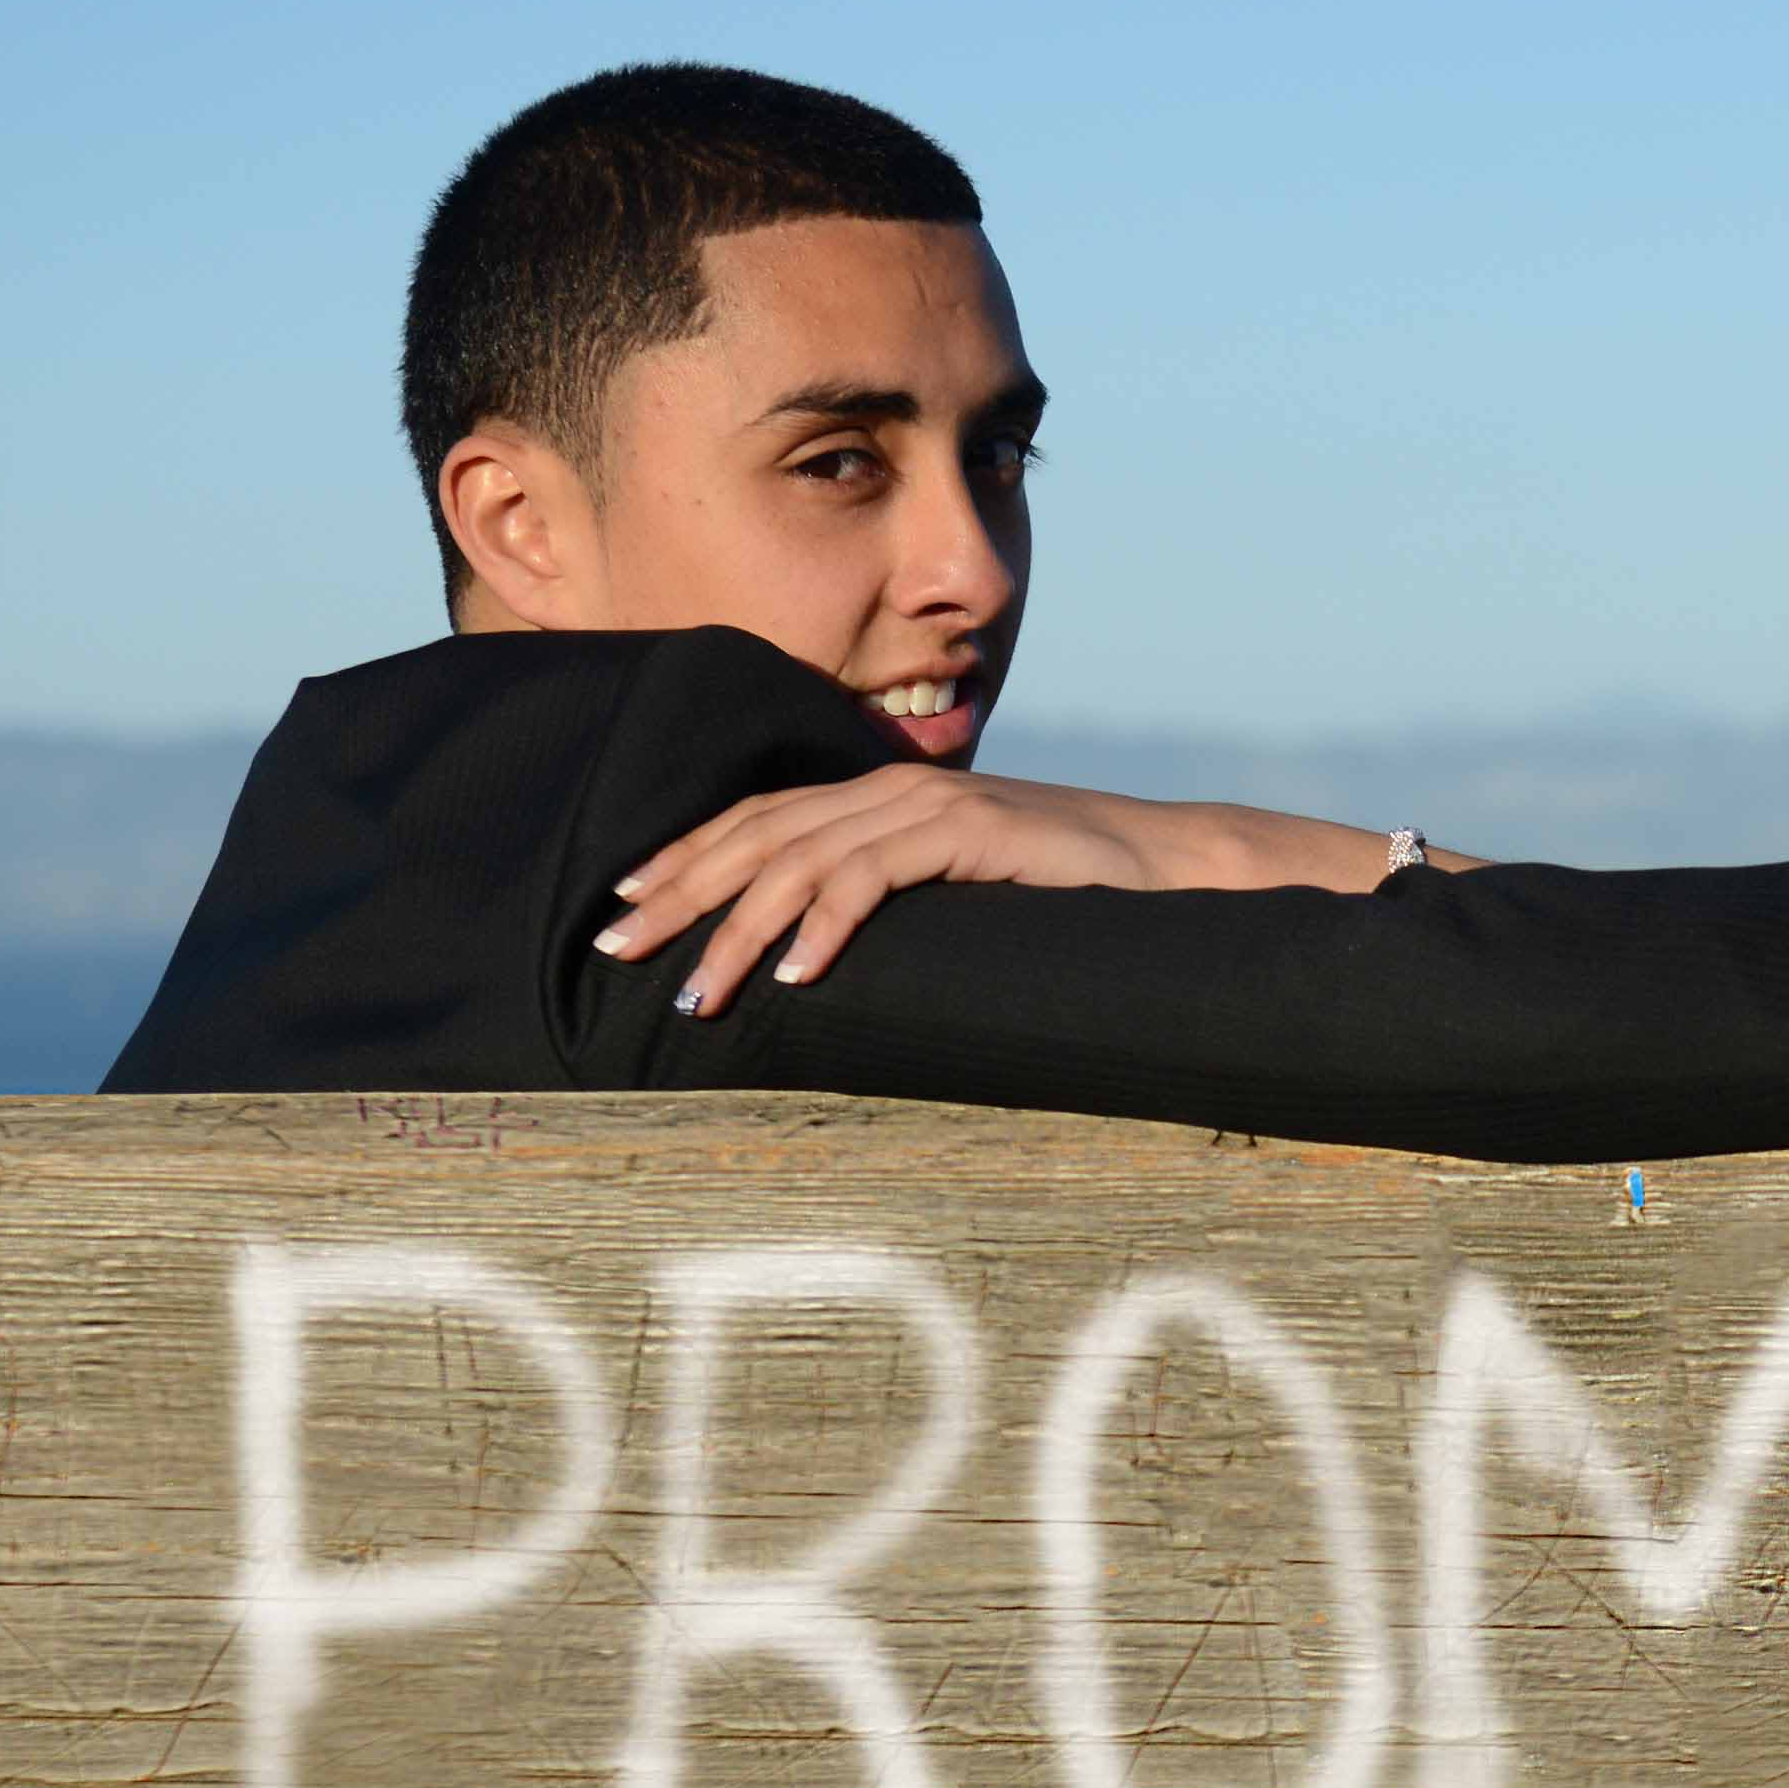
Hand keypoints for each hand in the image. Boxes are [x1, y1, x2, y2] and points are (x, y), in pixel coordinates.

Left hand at [597, 769, 1393, 1018]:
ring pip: (803, 861)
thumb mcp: (958, 900)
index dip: (686, 861)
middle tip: (617, 951)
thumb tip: (815, 966)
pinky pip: (878, 875)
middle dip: (680, 892)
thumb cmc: (1064, 901)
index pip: (758, 822)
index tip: (625, 912)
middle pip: (758, 834)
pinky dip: (827, 926)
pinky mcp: (974, 832)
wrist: (1172, 871)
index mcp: (880, 800)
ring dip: (738, 931)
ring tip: (693, 997)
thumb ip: (893, 907)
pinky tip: (792, 977)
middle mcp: (893, 790)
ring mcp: (933, 805)